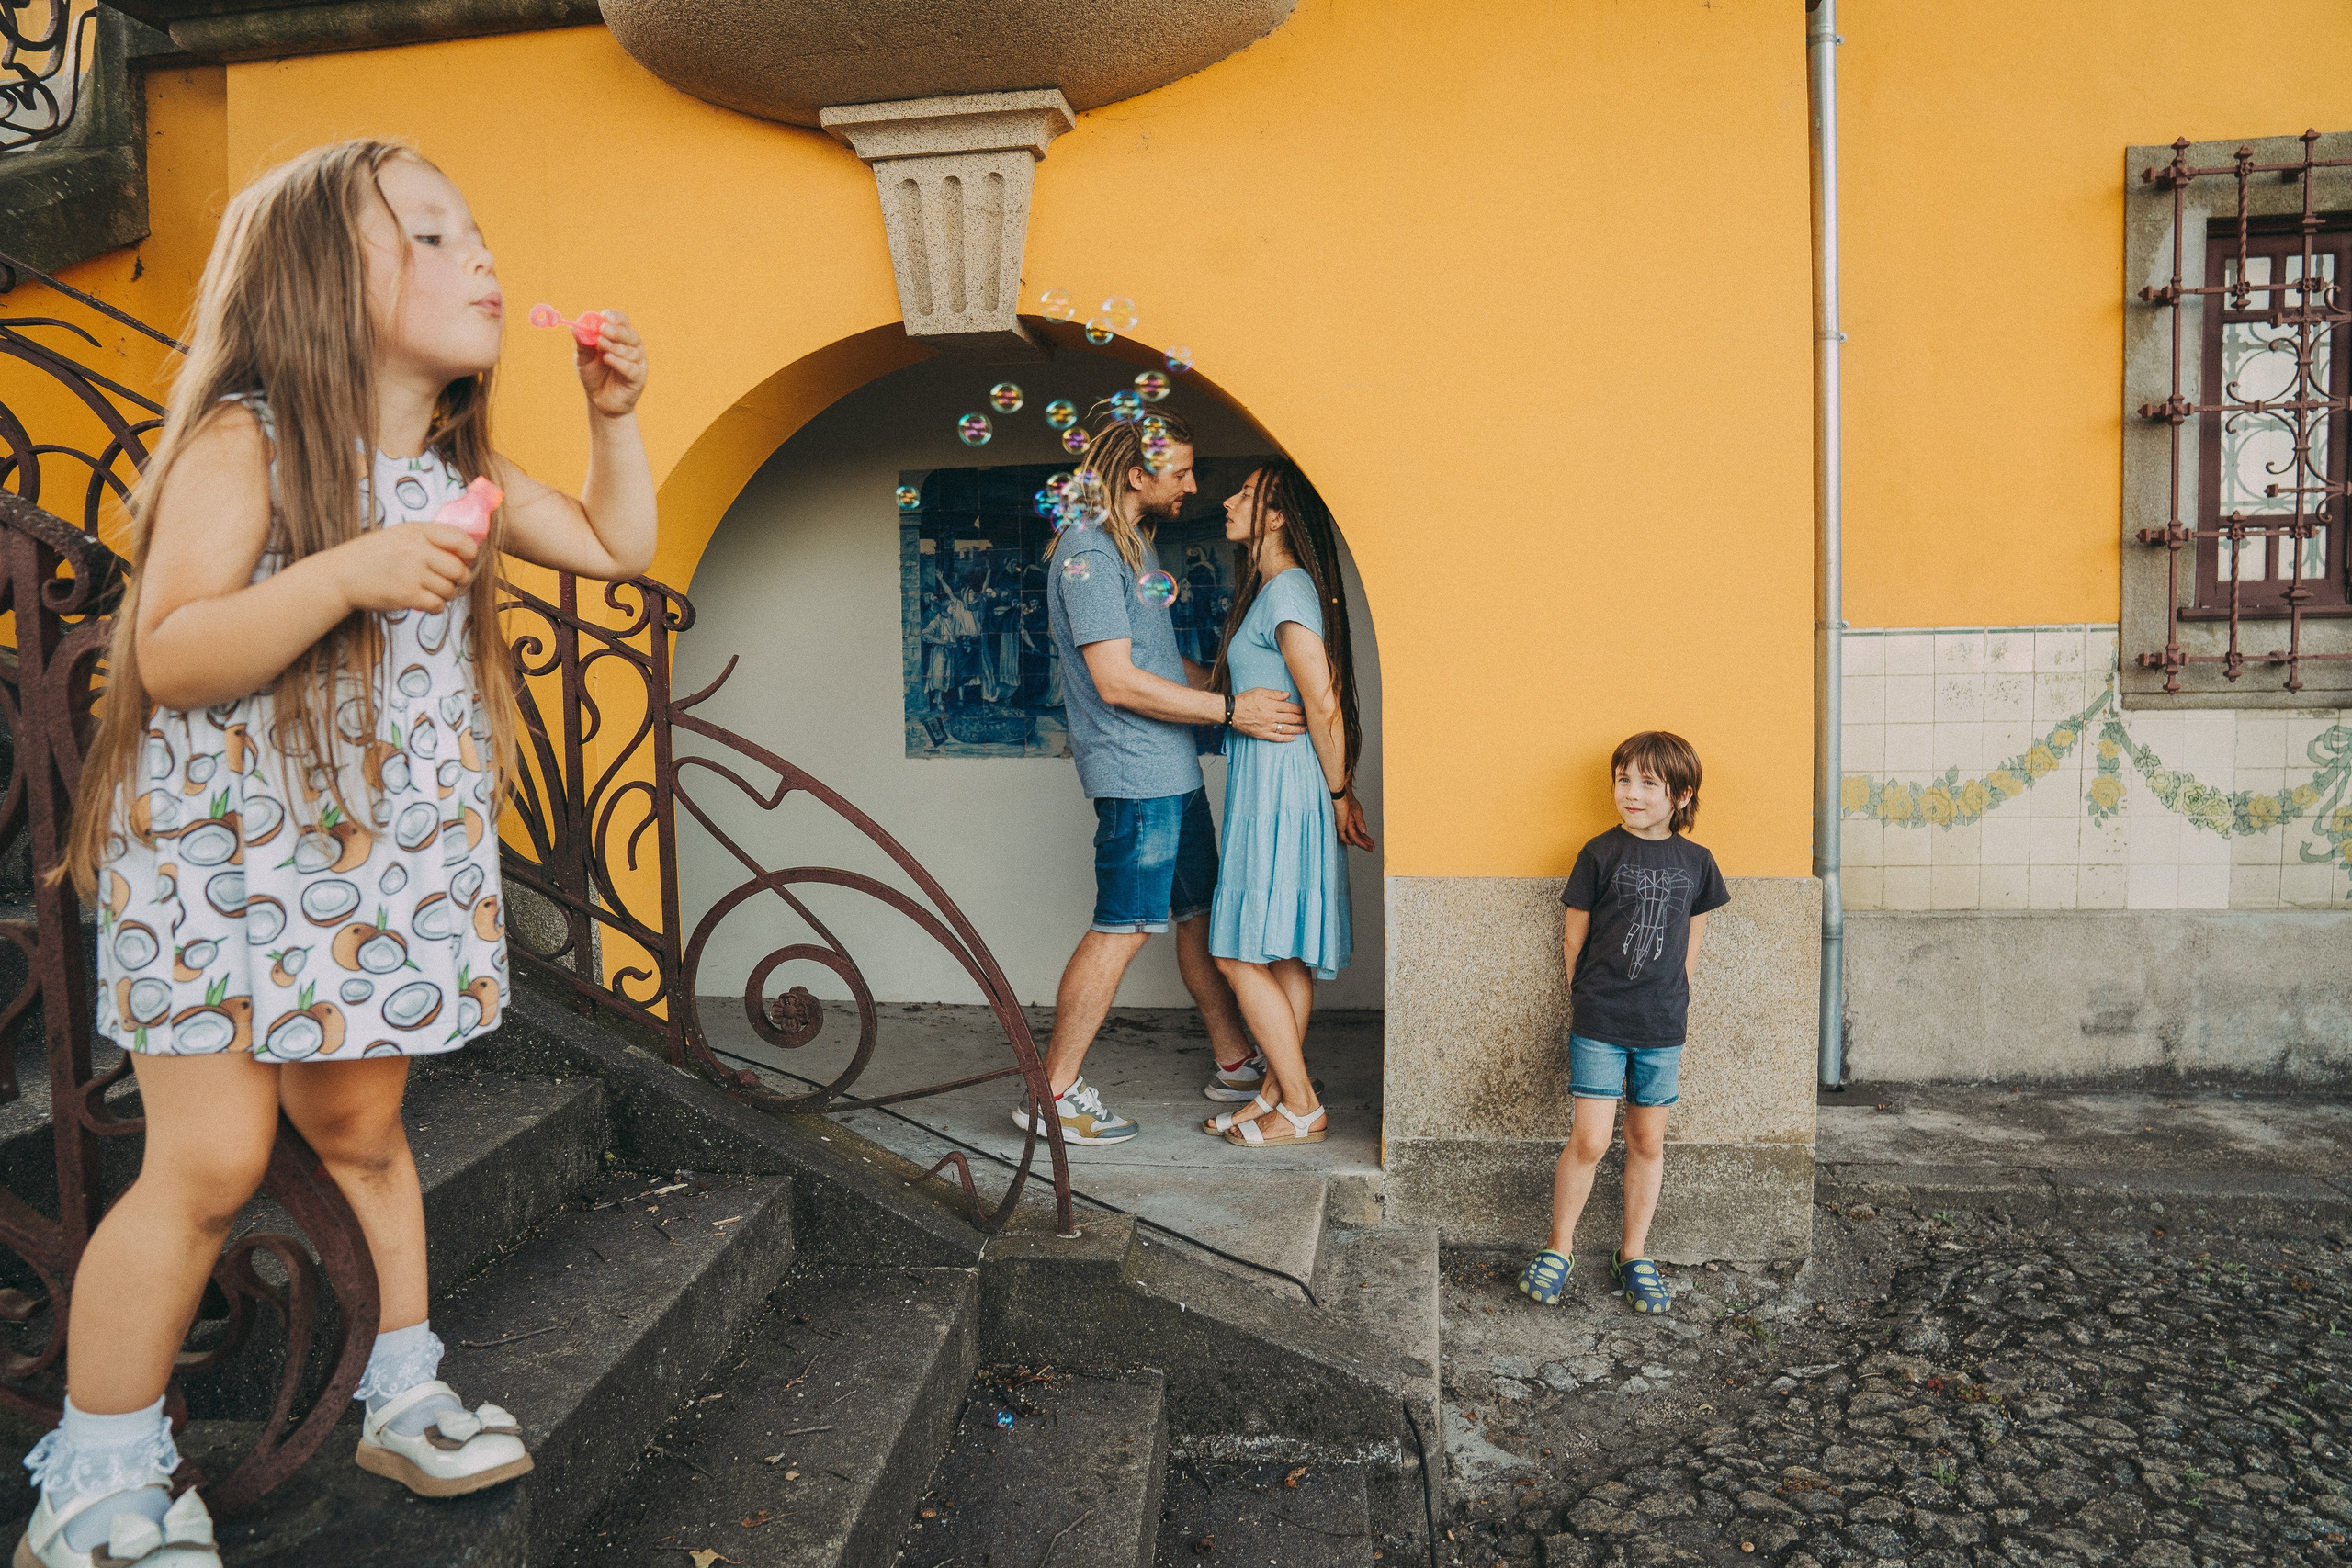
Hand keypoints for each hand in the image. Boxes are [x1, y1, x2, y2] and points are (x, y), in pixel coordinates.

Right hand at [331, 523, 478, 613]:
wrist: (340, 575)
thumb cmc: (371, 555)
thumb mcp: (399, 535)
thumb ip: (427, 539)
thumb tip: (462, 550)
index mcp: (417, 531)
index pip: (460, 538)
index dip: (470, 552)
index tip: (468, 559)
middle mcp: (417, 549)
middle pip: (459, 569)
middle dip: (461, 579)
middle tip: (453, 581)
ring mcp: (413, 573)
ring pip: (450, 589)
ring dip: (446, 594)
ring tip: (433, 591)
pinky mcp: (407, 595)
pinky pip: (438, 605)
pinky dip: (436, 607)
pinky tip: (426, 602)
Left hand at [577, 309, 647, 418]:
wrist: (600, 400)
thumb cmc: (593, 375)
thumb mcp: (583, 358)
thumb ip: (582, 344)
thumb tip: (574, 327)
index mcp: (619, 338)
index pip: (622, 322)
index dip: (615, 317)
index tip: (604, 316)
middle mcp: (631, 347)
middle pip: (630, 334)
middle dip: (617, 331)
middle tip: (603, 329)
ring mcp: (637, 362)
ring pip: (631, 351)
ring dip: (615, 347)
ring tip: (601, 347)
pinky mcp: (638, 377)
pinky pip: (631, 368)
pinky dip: (619, 362)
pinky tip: (608, 359)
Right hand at [1231, 687, 1304, 740]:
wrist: (1231, 712)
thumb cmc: (1245, 700)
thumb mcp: (1259, 691)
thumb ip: (1275, 694)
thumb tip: (1288, 695)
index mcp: (1271, 705)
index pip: (1290, 708)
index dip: (1299, 709)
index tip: (1305, 710)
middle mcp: (1271, 717)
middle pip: (1290, 718)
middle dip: (1301, 719)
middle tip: (1308, 720)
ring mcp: (1267, 727)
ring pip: (1286, 729)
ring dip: (1297, 730)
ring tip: (1304, 730)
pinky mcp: (1262, 734)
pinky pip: (1276, 738)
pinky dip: (1285, 738)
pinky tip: (1292, 738)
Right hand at [1335, 792, 1375, 850]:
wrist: (1342, 795)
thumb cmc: (1348, 802)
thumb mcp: (1357, 811)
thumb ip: (1360, 822)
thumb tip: (1364, 832)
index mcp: (1346, 826)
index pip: (1355, 839)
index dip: (1362, 844)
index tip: (1369, 848)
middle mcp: (1345, 827)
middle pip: (1355, 839)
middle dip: (1364, 844)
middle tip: (1371, 848)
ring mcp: (1346, 825)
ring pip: (1355, 835)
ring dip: (1363, 840)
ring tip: (1370, 844)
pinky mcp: (1347, 823)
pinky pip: (1354, 831)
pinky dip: (1359, 835)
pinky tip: (1364, 836)